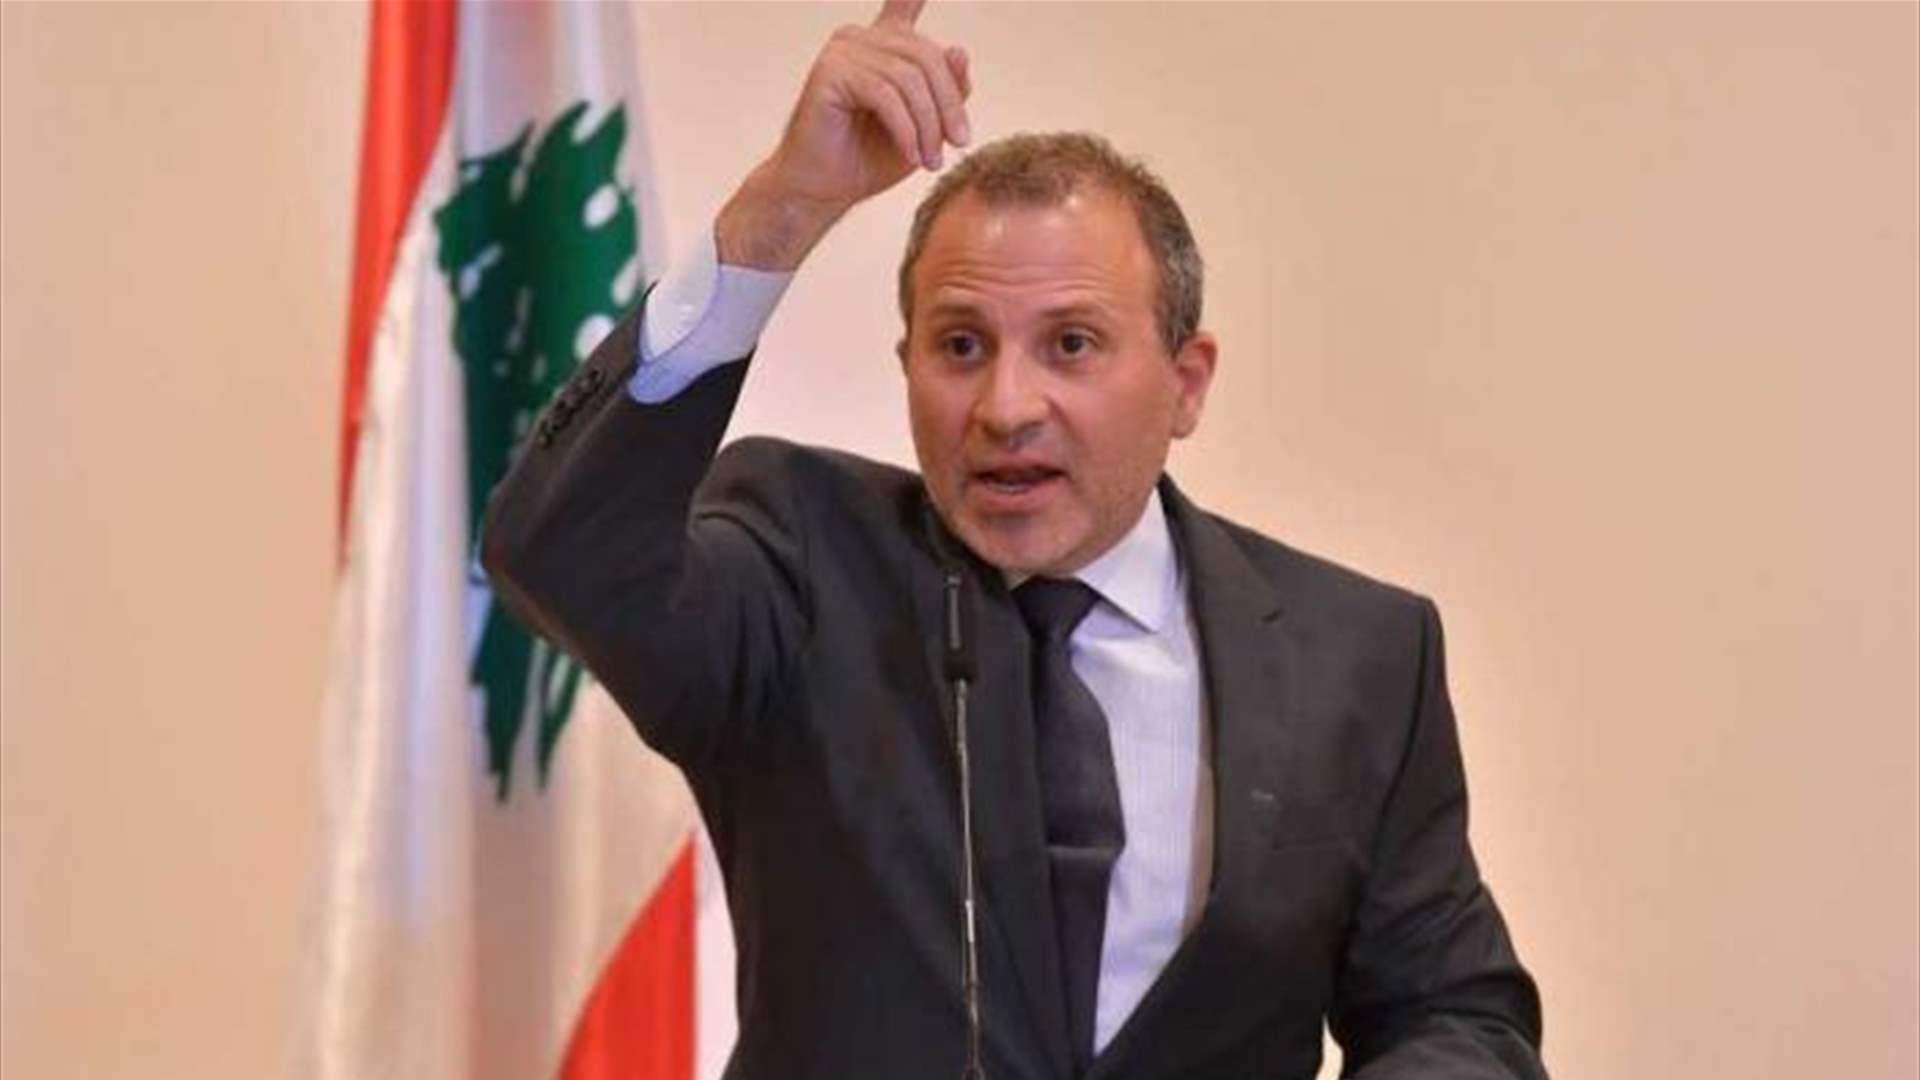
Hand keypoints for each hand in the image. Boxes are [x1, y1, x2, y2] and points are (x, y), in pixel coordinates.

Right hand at [717, 0, 972, 269]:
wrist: (823, 191)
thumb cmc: (869, 159)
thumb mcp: (925, 126)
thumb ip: (948, 90)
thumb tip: (958, 50)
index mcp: (883, 44)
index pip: (903, 4)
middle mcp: (861, 38)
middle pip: (927, 56)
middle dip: (948, 106)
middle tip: (956, 145)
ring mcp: (843, 50)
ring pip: (909, 79)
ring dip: (928, 126)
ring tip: (930, 161)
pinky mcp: (830, 72)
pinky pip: (886, 95)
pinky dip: (906, 129)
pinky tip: (911, 156)